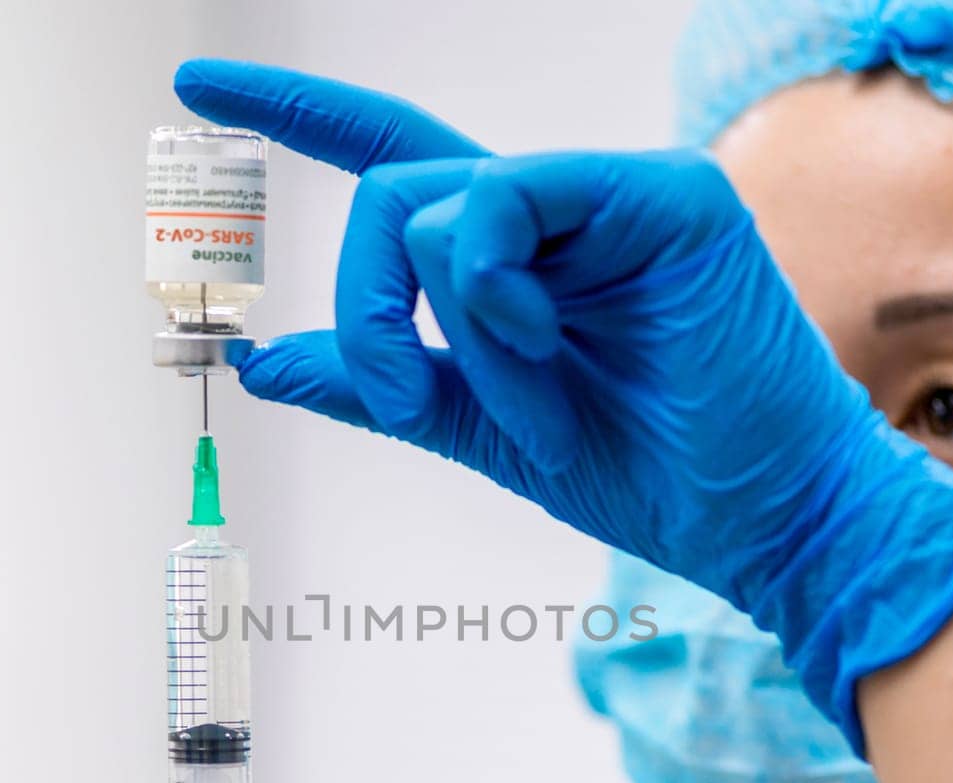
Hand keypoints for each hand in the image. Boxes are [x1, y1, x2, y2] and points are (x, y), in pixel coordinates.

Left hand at [177, 61, 952, 749]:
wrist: (755, 520)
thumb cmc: (644, 474)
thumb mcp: (480, 431)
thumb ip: (381, 385)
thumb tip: (263, 359)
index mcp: (515, 261)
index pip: (395, 165)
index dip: (295, 120)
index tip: (197, 91)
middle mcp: (555, 215)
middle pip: (394, 194)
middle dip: (369, 308)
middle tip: (396, 391)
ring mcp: (608, 195)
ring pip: (442, 204)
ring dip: (460, 339)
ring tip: (536, 410)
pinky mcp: (660, 194)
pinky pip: (506, 202)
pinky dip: (494, 296)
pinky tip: (545, 341)